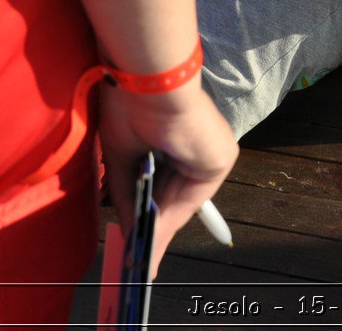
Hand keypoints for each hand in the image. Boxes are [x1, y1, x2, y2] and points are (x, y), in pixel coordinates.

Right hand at [99, 82, 238, 279]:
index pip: (162, 181)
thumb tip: (127, 230)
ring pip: (180, 201)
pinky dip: (168, 223)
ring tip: (139, 262)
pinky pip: (190, 198)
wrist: (149, 79)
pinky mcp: (219, 158)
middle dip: (150, 230)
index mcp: (175, 135)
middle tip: (136, 261)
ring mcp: (211, 151)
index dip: (147, 212)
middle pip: (171, 197)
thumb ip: (127, 196)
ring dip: (158, 233)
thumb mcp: (122, 158)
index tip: (136, 240)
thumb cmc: (130, 103)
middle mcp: (197, 144)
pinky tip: (149, 245)